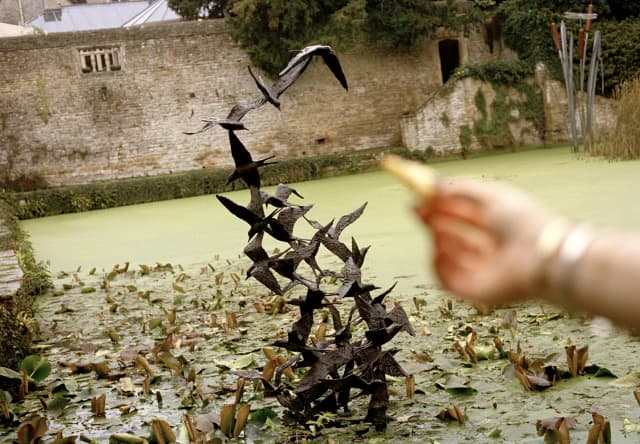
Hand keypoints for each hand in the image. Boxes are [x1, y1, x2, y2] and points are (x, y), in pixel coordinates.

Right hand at [415, 180, 555, 305]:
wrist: (540, 255)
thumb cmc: (522, 220)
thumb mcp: (490, 194)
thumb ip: (461, 189)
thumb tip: (433, 188)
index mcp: (498, 228)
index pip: (464, 218)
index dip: (442, 208)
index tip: (420, 199)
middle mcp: (490, 251)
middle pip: (454, 236)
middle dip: (434, 222)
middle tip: (417, 211)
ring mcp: (483, 273)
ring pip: (449, 256)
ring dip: (439, 239)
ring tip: (439, 229)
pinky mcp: (476, 292)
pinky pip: (446, 279)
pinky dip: (439, 264)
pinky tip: (439, 249)